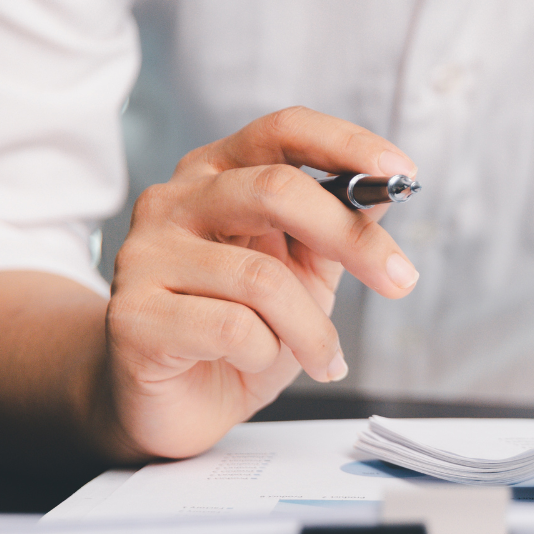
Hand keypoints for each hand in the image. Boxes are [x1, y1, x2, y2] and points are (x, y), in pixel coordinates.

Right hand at [98, 107, 420, 461]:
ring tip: (322, 356)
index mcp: (218, 173)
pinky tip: (255, 363)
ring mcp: (145, 254)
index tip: (401, 171)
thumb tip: (384, 194)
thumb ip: (335, 229)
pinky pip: (233, 328)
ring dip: (311, 327)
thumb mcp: (302, 272)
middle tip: (400, 279)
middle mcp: (174, 200)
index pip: (282, 130)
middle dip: (349, 237)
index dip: (345, 144)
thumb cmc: (239, 331)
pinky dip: (266, 354)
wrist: (176, 403)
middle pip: (275, 189)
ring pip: (263, 277)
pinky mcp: (132, 314)